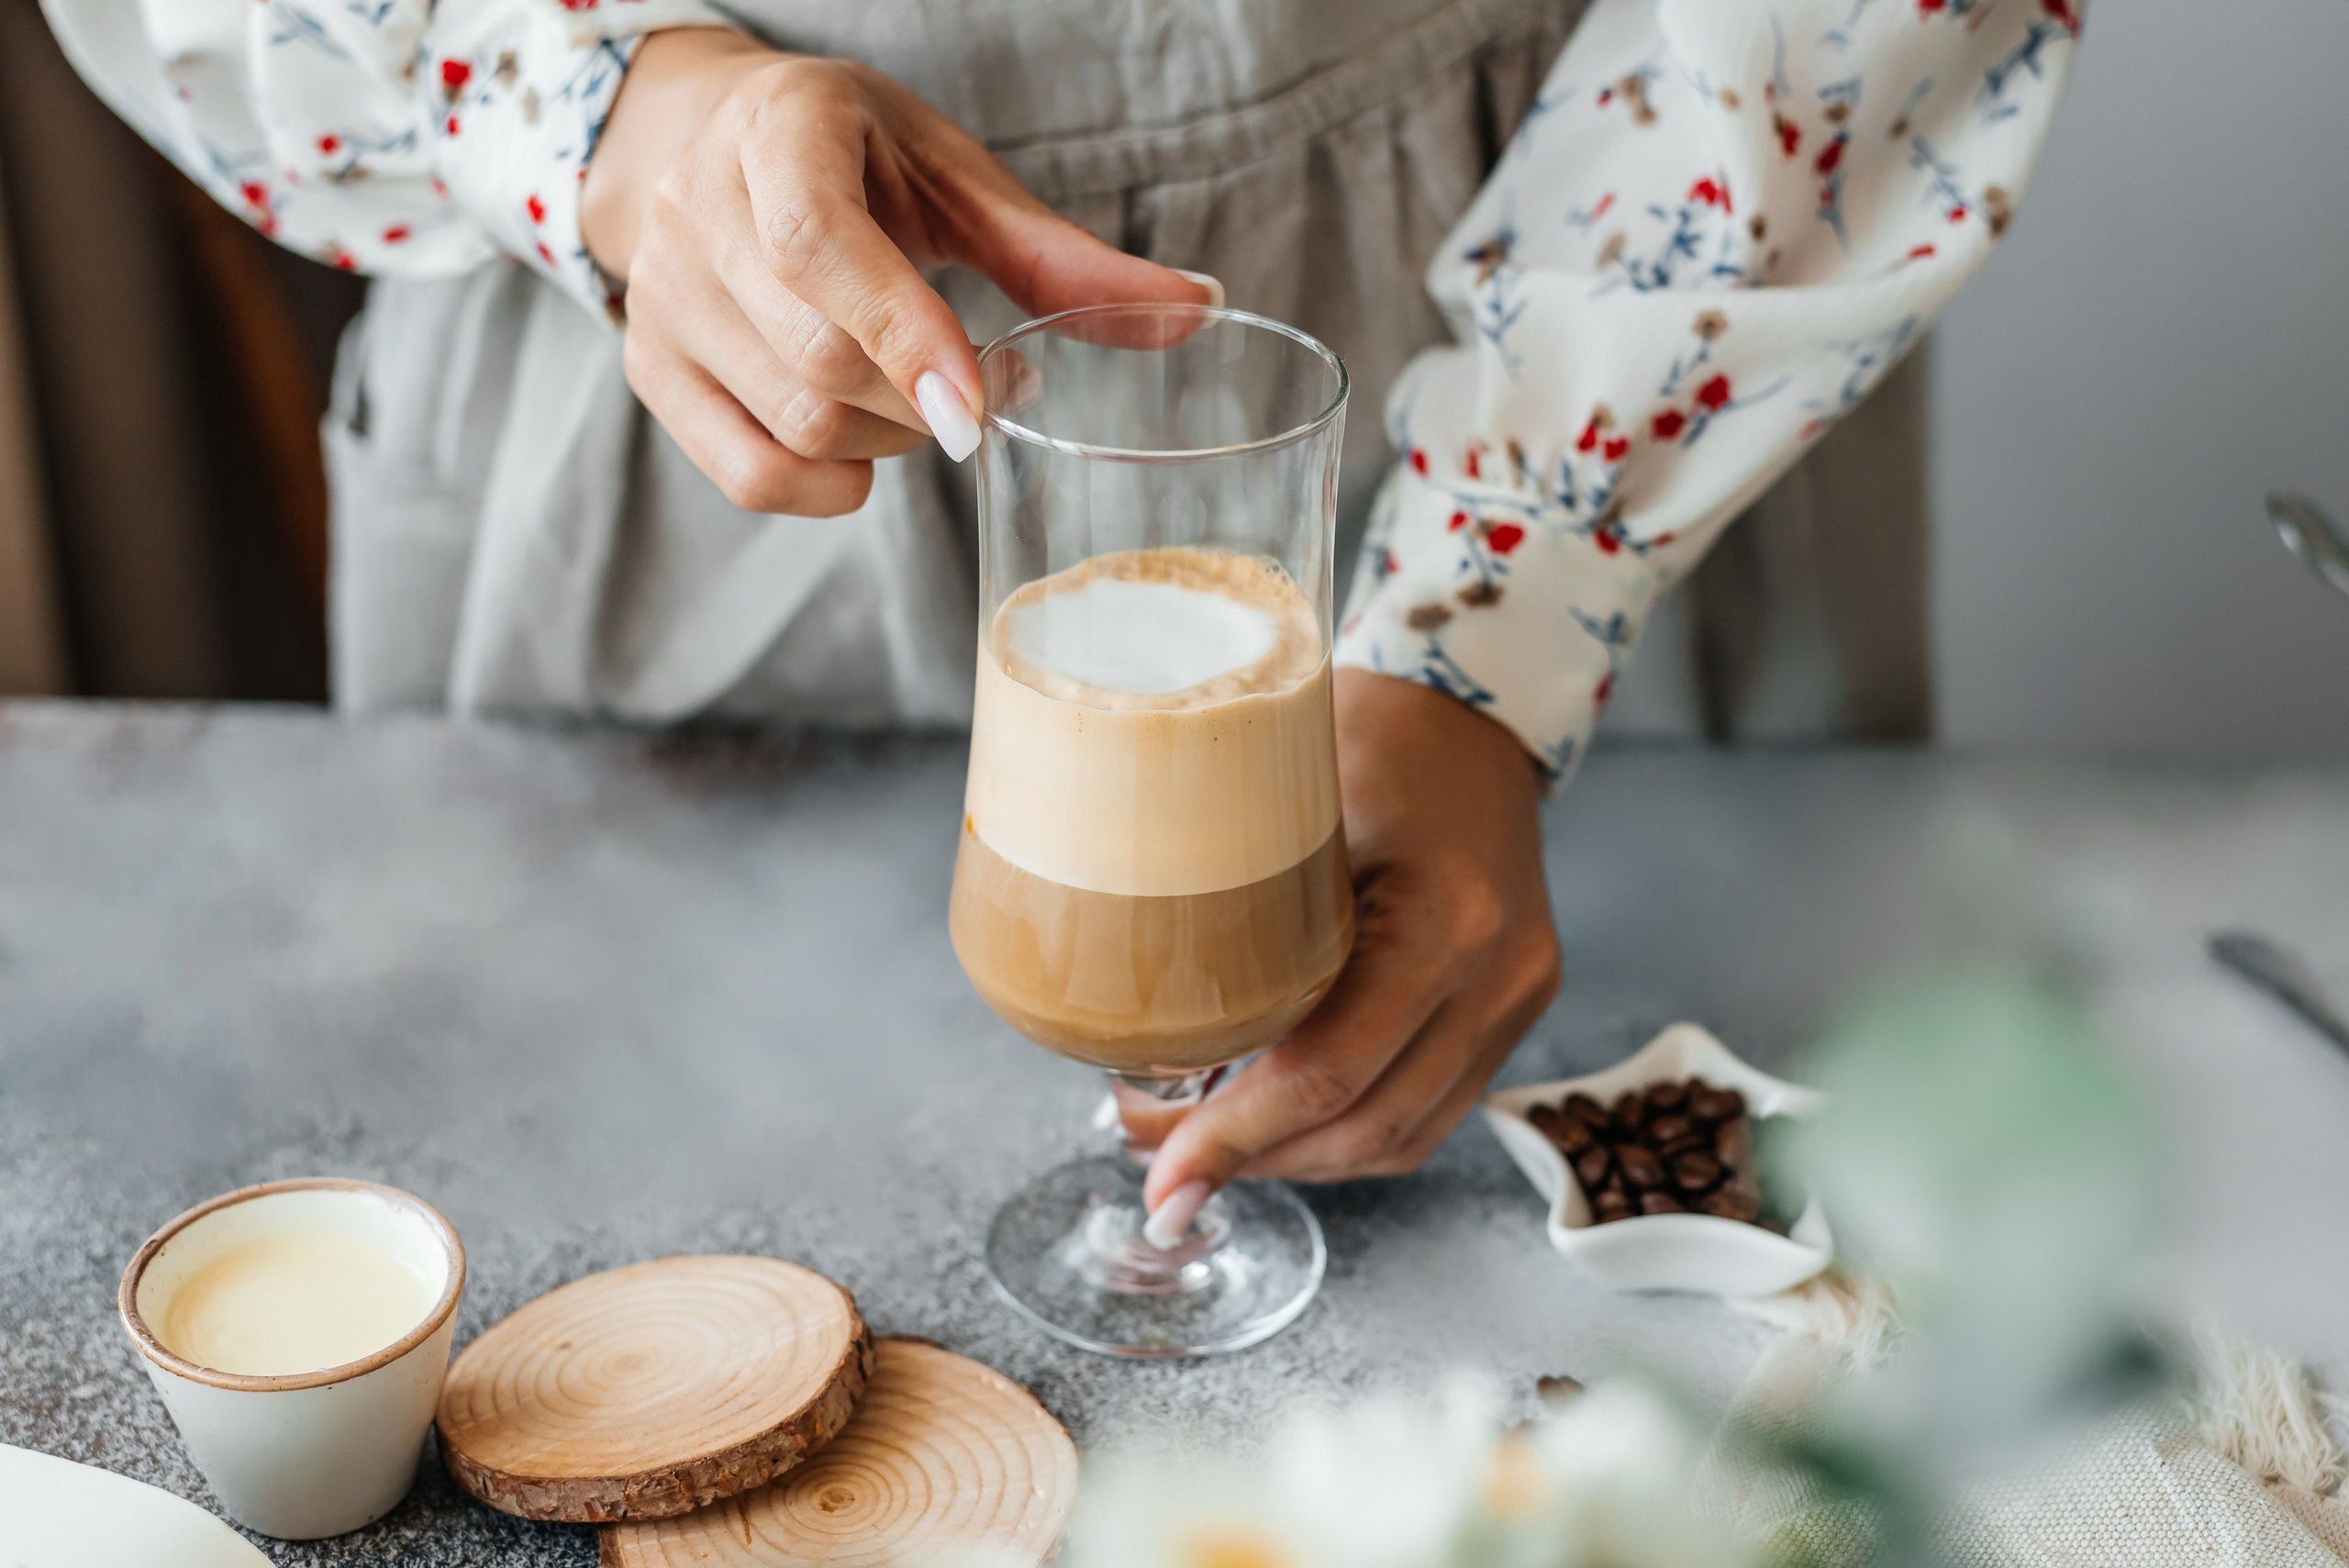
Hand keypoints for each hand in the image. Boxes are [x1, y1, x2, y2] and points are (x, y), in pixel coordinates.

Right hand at [580, 29, 1211, 515]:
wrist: (711, 142)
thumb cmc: (857, 159)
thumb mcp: (955, 178)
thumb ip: (1063, 255)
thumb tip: (1199, 307)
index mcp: (780, 131)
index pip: (817, 248)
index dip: (903, 337)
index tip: (983, 406)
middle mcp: (696, 208)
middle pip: (816, 359)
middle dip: (925, 402)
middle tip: (983, 387)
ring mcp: (660, 296)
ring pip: (792, 422)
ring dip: (890, 441)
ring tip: (929, 399)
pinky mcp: (651, 368)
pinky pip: (746, 474)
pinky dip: (827, 487)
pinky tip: (870, 451)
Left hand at [1132, 670, 1563, 1239]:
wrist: (1472, 708)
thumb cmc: (1370, 734)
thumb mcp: (1285, 800)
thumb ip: (1225, 907)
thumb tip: (1118, 1016)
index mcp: (1442, 921)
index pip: (1329, 1073)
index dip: (1235, 1139)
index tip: (1163, 1180)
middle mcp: (1496, 976)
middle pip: (1366, 1127)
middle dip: (1253, 1160)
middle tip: (1157, 1160)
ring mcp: (1515, 999)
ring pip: (1401, 1138)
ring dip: (1297, 1159)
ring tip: (1207, 1144)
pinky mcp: (1512, 1008)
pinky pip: (1429, 1109)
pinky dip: (1348, 1131)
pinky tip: (1279, 1120)